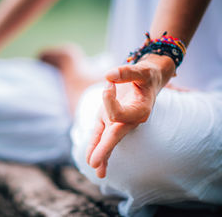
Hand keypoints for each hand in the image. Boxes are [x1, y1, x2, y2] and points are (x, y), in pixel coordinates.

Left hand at [85, 54, 174, 177]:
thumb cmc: (146, 76)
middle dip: (104, 149)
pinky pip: (103, 136)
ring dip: (102, 155)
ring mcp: (121, 123)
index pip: (119, 114)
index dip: (109, 101)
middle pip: (115, 136)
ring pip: (109, 140)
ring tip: (97, 172)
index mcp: (140, 110)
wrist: (150, 80)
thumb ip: (127, 73)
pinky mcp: (111, 121)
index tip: (108, 84)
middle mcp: (131, 120)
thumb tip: (108, 75)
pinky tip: (92, 163)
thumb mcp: (141, 70)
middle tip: (93, 163)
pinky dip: (97, 147)